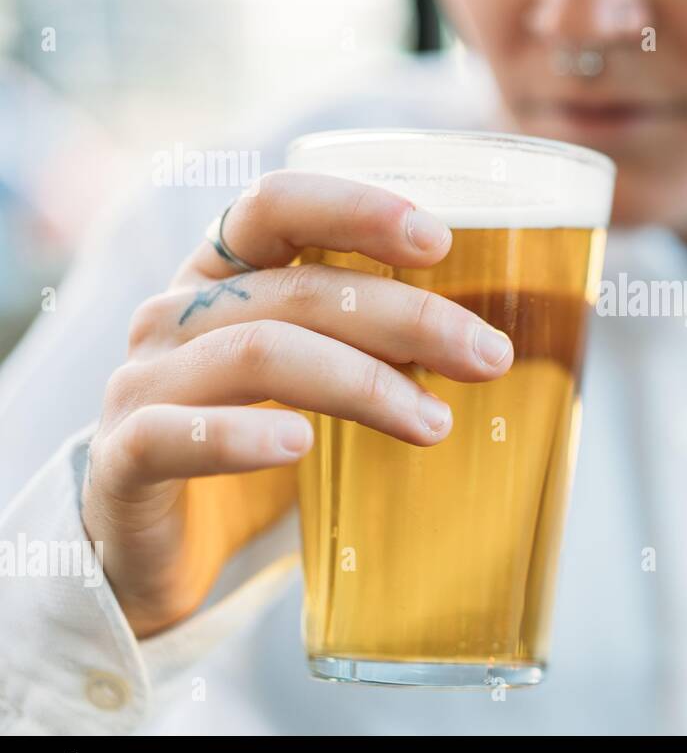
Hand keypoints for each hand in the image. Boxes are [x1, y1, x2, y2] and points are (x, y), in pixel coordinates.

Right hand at [81, 171, 513, 636]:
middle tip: (489, 356)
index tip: (440, 241)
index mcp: (222, 276)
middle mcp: (174, 315)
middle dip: (406, 317)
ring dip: (362, 382)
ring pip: (257, 352)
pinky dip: (240, 434)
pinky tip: (300, 444)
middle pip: (296, 288)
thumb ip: (375, 347)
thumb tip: (499, 340)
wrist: (154, 548)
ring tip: (436, 423)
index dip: (356, 208)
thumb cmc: (254, 446)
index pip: (277, 204)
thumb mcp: (315, 379)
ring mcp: (141, 384)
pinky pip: (173, 434)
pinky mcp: (121, 460)